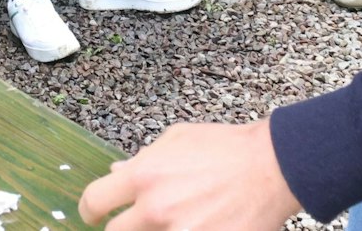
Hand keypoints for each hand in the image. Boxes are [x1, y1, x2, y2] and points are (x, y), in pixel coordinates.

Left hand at [79, 118, 300, 230]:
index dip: (88, 211)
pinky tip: (198, 224)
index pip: (95, 201)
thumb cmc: (226, 148)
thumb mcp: (176, 139)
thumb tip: (116, 171)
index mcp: (144, 176)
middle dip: (123, 228)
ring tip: (177, 216)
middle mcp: (156, 209)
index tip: (92, 216)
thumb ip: (142, 159)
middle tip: (138, 221)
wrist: (273, 167)